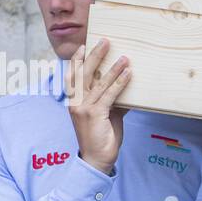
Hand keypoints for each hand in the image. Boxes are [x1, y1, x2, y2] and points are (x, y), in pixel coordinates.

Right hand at [66, 39, 129, 174]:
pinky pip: (109, 95)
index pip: (73, 77)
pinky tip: (128, 74)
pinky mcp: (94, 114)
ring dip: (112, 68)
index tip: (83, 46)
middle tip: (105, 41)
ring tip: (124, 56)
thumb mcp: (108, 115)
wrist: (96, 159)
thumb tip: (126, 87)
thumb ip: (113, 101)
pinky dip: (119, 83)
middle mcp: (76, 102)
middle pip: (83, 73)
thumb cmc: (102, 137)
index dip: (77, 61)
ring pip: (98, 82)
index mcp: (74, 102)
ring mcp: (83, 108)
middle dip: (94, 56)